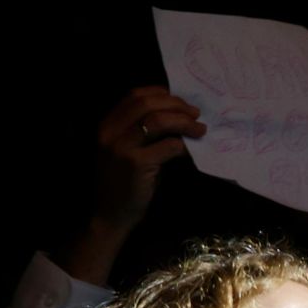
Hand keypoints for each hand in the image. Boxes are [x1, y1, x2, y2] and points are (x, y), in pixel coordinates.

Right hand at [92, 86, 203, 236]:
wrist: (111, 214)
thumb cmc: (125, 184)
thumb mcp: (128, 151)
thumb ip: (143, 133)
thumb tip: (177, 118)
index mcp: (107, 125)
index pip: (134, 95)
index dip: (161, 94)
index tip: (180, 101)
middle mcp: (110, 131)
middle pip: (147, 103)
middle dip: (176, 105)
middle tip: (195, 114)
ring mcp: (122, 146)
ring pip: (158, 120)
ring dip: (184, 122)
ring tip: (199, 129)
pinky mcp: (136, 163)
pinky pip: (168, 146)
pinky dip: (184, 145)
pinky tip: (192, 150)